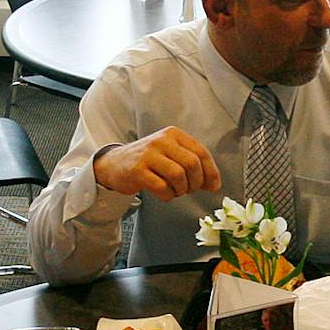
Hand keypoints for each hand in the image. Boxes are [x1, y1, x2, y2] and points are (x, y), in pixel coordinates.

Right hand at [93, 128, 221, 200]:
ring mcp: (148, 154)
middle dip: (196, 183)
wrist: (115, 164)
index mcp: (173, 134)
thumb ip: (192, 165)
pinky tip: (164, 194)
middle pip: (192, 164)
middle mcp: (161, 140)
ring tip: (176, 191)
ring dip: (181, 190)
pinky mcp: (137, 170)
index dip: (211, 172)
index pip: (201, 152)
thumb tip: (214, 184)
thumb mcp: (171, 154)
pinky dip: (168, 195)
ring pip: (178, 176)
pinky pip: (162, 187)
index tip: (213, 186)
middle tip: (189, 190)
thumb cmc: (148, 161)